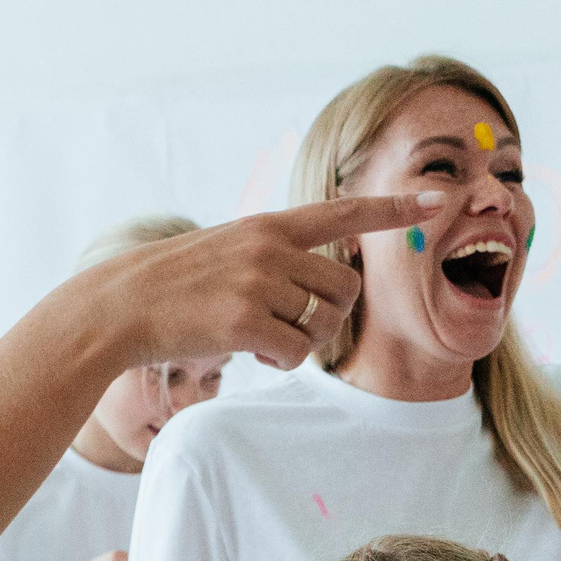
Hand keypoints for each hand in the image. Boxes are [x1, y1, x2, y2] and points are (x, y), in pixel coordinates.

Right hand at [80, 192, 443, 371]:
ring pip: (321, 323)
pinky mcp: (245, 320)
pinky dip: (281, 361)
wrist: (121, 304)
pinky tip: (251, 354)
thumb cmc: (175, 284)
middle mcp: (270, 246)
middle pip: (344, 287)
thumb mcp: (229, 249)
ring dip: (301, 343)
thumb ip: (276, 254)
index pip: (344, 211)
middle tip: (293, 329)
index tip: (438, 199)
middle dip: (331, 317)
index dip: (394, 208)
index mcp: (270, 225)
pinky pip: (295, 352)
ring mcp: (258, 281)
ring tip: (262, 340)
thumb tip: (323, 281)